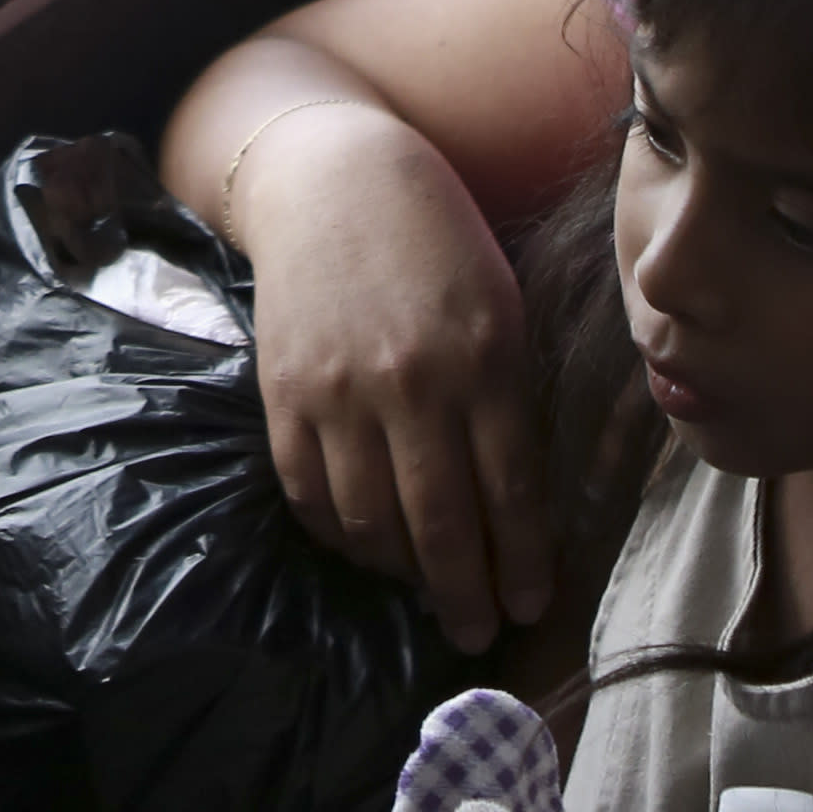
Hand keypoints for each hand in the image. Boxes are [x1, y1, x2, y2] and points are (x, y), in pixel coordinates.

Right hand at [231, 111, 554, 652]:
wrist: (335, 180)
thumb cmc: (438, 242)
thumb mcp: (501, 307)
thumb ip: (511, 399)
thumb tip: (519, 506)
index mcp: (483, 359)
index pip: (509, 491)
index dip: (520, 562)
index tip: (529, 605)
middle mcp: (411, 383)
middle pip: (440, 523)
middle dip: (464, 594)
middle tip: (478, 631)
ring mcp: (338, 392)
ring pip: (370, 522)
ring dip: (401, 573)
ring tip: (424, 592)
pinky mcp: (283, 394)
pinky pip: (309, 494)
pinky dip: (338, 536)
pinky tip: (365, 547)